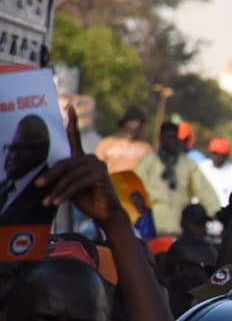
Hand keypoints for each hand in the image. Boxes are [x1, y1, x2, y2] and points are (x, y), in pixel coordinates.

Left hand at [37, 106, 123, 223]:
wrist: (105, 213)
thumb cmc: (88, 200)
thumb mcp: (70, 186)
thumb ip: (63, 177)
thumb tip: (43, 177)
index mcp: (84, 159)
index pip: (76, 138)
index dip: (73, 122)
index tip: (70, 107)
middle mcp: (92, 159)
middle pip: (66, 163)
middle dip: (51, 176)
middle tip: (38, 185)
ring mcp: (98, 166)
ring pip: (70, 175)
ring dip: (57, 190)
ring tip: (48, 201)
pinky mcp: (101, 176)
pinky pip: (77, 183)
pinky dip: (65, 194)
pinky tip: (58, 202)